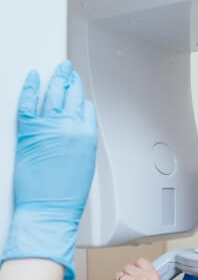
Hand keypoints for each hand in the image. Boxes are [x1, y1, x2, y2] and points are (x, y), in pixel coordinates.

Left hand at [1, 61, 96, 279]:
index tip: (78, 93)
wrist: (49, 209)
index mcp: (86, 136)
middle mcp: (69, 127)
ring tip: (57, 70)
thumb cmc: (67, 195)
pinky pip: (28, 102)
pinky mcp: (28, 131)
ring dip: (56, 78)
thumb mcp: (85, 165)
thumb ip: (81, 142)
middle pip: (70, 96)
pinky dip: (30, 87)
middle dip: (70, 81)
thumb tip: (75, 131)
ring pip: (53, 94)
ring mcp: (48, 127)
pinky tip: (33, 78)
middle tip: (68, 71)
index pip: (86, 108)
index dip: (81, 100)